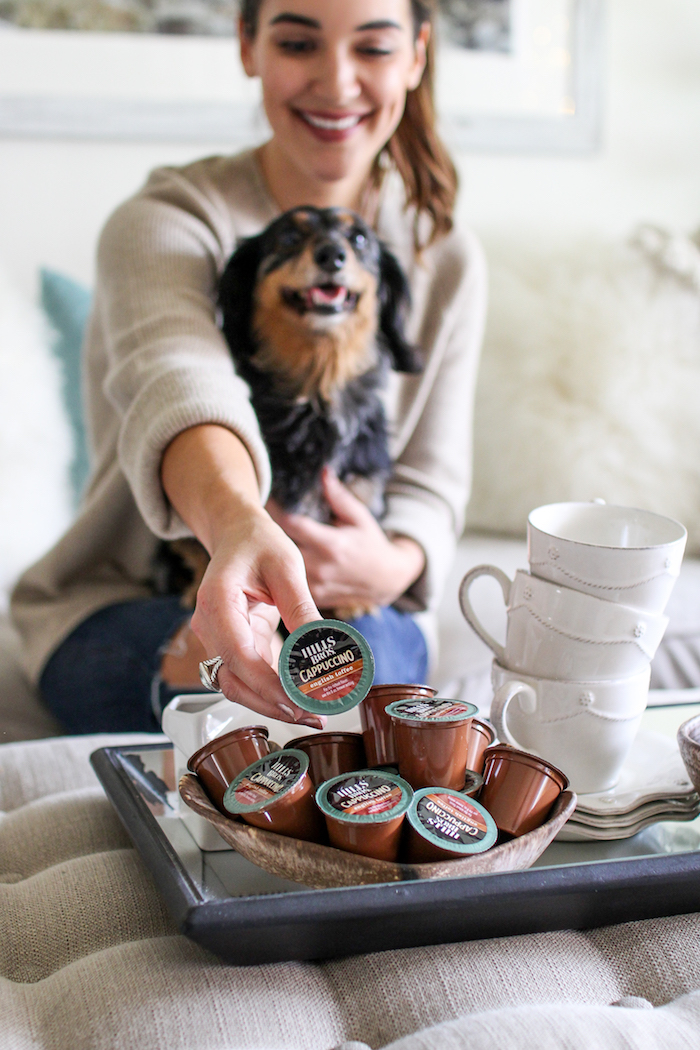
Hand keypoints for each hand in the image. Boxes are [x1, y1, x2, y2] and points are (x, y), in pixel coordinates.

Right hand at [191, 505, 324, 727]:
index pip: (239, 655)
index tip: (300, 700)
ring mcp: (217, 637)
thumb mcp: (286, 567)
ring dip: (272, 703)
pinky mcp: (231, 644)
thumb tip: (320, 647)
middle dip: (273, 703)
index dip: (268, 684)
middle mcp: (209, 624)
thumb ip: (300, 607)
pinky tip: (301, 697)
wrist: (238, 534)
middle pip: (234, 680)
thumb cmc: (259, 543)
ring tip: (312, 713)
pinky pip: (248, 675)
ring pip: (238, 684)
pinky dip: (272, 689)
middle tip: (314, 716)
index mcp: (217, 600)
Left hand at [267, 469, 424, 609]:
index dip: (276, 510)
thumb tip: (324, 472)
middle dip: (270, 530)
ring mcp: (316, 585)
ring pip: (281, 565)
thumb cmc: (371, 544)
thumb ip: (338, 497)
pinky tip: (279, 557)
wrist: (386, 580)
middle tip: (258, 516)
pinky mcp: (313, 597)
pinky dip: (283, 569)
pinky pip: (289, 581)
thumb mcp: (359, 517)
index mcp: (331, 544)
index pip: (292, 524)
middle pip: (281, 545)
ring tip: (265, 537)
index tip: (267, 499)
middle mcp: (321, 566)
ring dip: (274, 551)